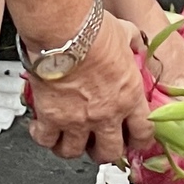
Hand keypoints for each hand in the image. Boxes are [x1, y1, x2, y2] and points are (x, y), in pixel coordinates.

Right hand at [27, 13, 151, 162]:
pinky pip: (46, 141)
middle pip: (109, 152)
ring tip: (68, 136)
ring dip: (72, 146)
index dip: (139, 140)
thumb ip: (133, 44)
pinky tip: (42, 127)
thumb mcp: (126, 33)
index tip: (134, 139)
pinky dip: (43, 137)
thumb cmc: (94, 30)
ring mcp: (77, 120)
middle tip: (99, 142)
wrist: (65, 31)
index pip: (142, 133)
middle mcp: (105, 113)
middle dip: (104, 150)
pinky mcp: (51, 118)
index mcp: (128, 95)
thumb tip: (135, 43)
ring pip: (74, 152)